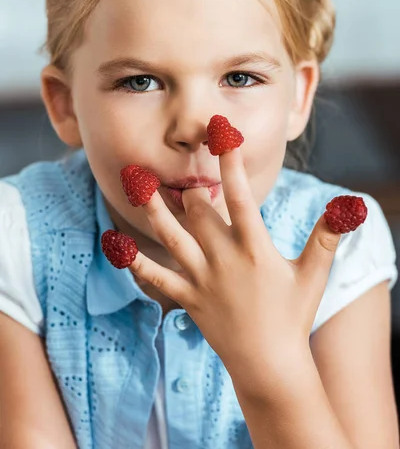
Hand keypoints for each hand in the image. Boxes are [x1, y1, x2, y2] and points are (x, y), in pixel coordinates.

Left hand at [124, 145, 342, 387]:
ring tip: (135, 181)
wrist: (269, 365)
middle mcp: (223, 258)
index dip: (230, 162)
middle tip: (188, 167)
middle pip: (199, 210)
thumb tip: (350, 206)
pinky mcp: (187, 298)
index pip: (240, 196)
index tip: (222, 132)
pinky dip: (134, 263)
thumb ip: (326, 237)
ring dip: (152, 207)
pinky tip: (115, 245)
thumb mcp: (313, 274)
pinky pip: (155, 278)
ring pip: (170, 236)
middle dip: (192, 183)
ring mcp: (201, 278)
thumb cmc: (294, 316)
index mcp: (254, 248)